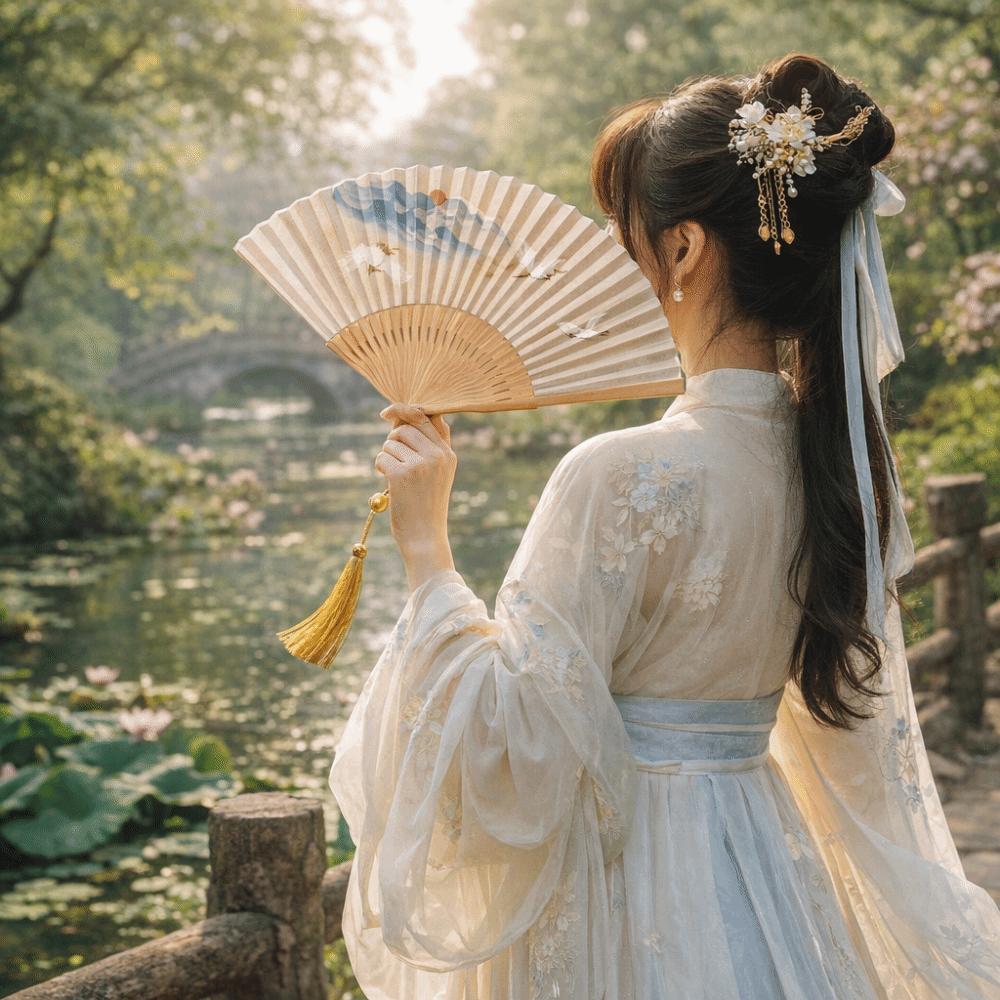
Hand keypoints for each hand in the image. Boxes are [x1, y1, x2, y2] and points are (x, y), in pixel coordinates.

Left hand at [374, 403, 456, 585]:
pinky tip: (385, 481)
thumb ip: (426, 447)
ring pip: (391, 441)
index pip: (430, 417)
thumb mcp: (436, 474)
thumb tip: (397, 416)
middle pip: (406, 426)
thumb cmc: (426, 506)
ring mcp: (421, 464)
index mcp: (449, 454)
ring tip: (391, 474)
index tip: (388, 412)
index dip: (407, 410)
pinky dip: (379, 466)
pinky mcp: (402, 474)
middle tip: (391, 458)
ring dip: (385, 455)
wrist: (425, 538)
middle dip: (392, 439)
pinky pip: (381, 456)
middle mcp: (438, 455)